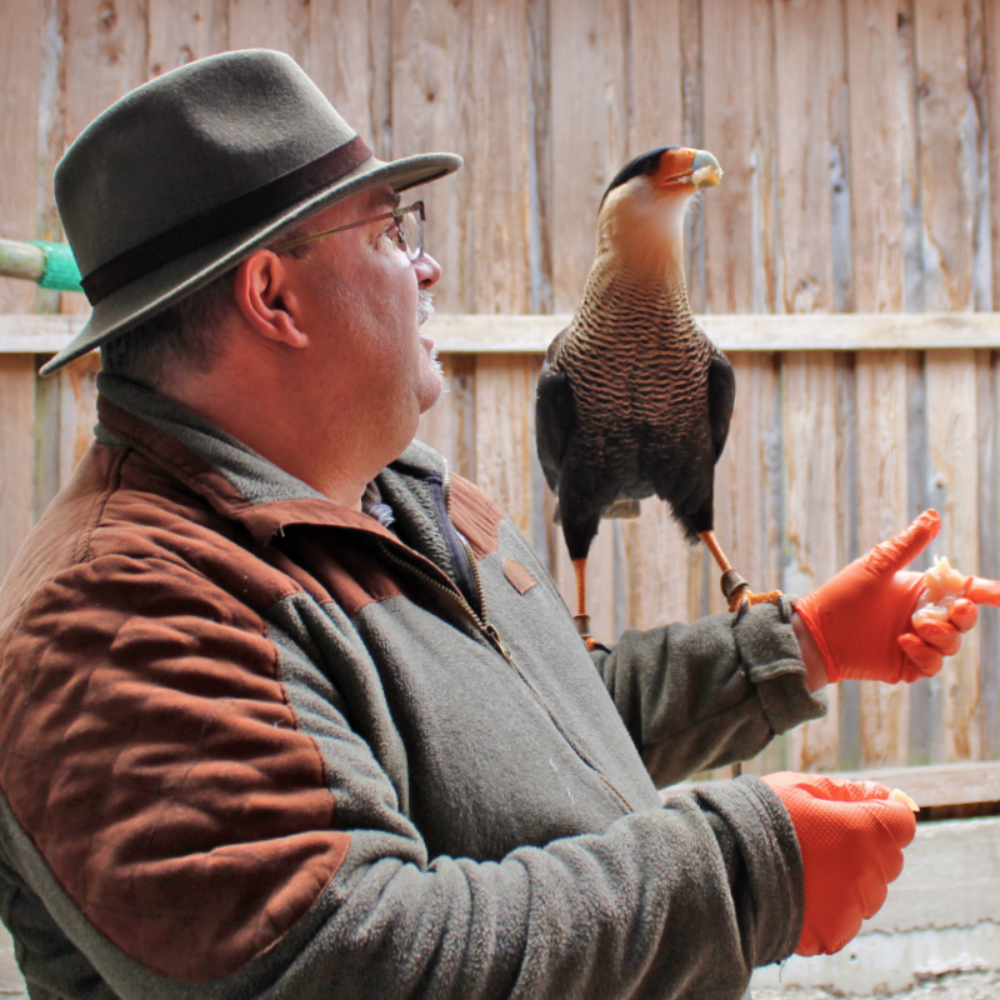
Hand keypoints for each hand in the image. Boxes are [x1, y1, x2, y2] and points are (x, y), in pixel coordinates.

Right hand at [762, 772, 915, 956]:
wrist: (723, 863)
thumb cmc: (762, 815)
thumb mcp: (803, 786)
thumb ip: (852, 791)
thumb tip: (894, 796)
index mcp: (865, 832)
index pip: (901, 823)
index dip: (880, 812)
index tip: (852, 811)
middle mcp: (867, 875)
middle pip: (886, 858)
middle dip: (863, 846)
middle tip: (818, 837)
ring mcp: (851, 910)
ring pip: (868, 891)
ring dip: (848, 878)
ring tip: (803, 866)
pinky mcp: (832, 934)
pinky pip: (846, 918)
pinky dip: (829, 906)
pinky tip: (799, 889)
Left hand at [794, 510, 977, 683]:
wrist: (816, 631)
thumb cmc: (843, 595)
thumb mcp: (877, 567)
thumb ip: (907, 545)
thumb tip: (933, 516)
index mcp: (920, 591)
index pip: (963, 590)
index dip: (986, 592)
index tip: (998, 595)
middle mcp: (923, 616)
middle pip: (964, 619)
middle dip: (965, 615)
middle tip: (955, 608)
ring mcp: (917, 642)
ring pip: (952, 644)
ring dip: (942, 635)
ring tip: (916, 627)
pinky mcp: (907, 665)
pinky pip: (932, 665)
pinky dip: (924, 654)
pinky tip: (903, 642)